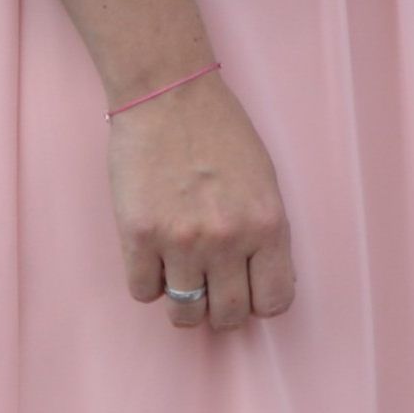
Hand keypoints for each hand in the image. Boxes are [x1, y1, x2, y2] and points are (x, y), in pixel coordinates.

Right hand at [108, 71, 295, 330]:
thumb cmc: (222, 132)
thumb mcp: (264, 180)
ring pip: (185, 315)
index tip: (250, 292)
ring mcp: (180, 241)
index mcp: (268, 223)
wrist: (170, 97)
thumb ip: (263, 231)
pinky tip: (154, 258)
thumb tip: (258, 280)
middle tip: (214, 292)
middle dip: (223, 311)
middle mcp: (228, 239)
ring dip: (185, 304)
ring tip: (183, 278)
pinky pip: (143, 292)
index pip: (275, 300)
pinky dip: (149, 283)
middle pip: (229, 315)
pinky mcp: (138, 236)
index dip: (262, 302)